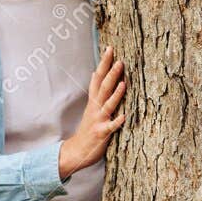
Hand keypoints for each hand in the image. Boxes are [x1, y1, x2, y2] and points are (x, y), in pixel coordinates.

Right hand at [59, 46, 126, 177]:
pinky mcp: (101, 133)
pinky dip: (117, 121)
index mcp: (93, 101)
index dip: (103, 63)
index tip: (110, 49)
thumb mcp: (90, 108)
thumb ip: (95, 92)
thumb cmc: (87, 130)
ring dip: (116, 94)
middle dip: (111, 74)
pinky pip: (110, 127)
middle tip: (120, 60)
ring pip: (107, 104)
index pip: (98, 78)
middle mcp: (95, 108)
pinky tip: (125, 116)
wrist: (76, 151)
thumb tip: (94, 75)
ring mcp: (98, 120)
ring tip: (124, 82)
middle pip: (103, 87)